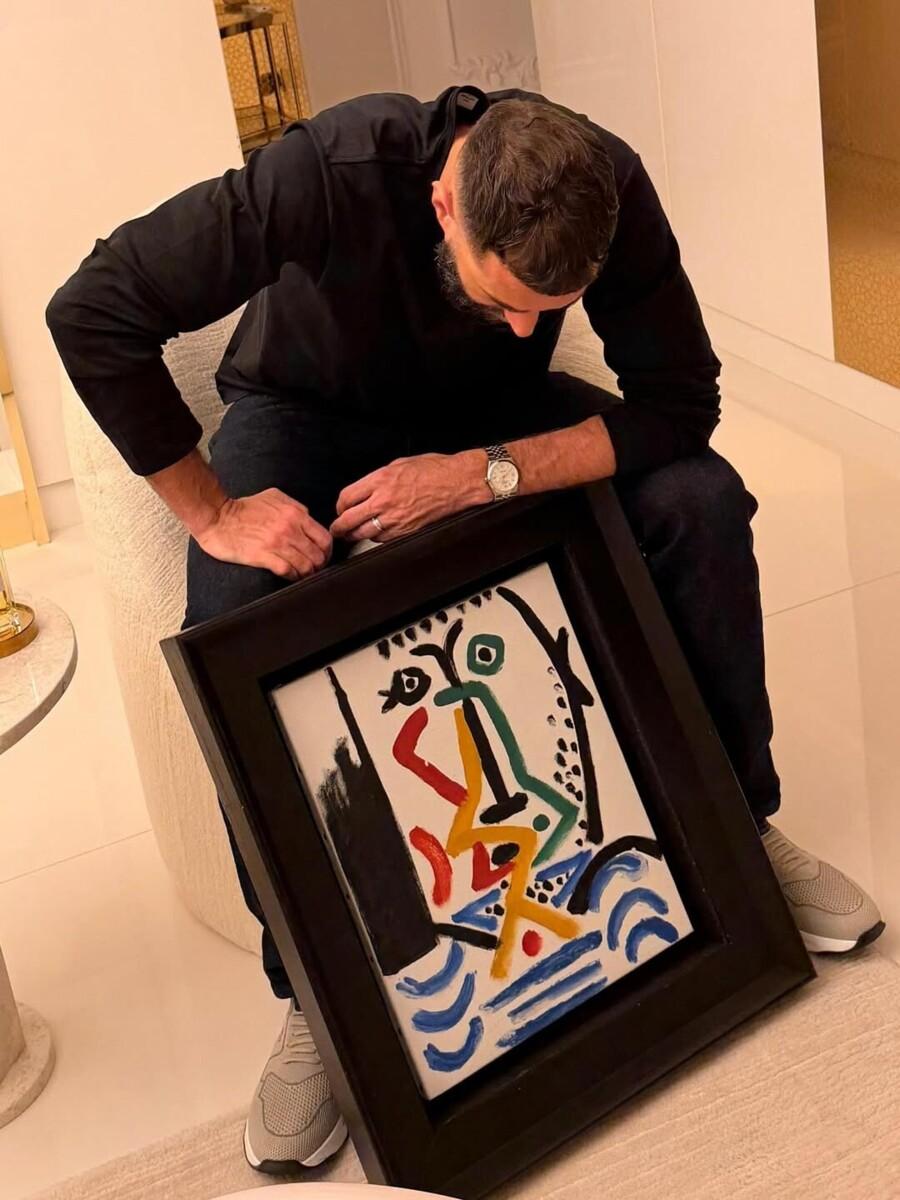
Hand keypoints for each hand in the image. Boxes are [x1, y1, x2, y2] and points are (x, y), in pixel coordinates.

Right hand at [195, 488, 332, 579]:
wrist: (217, 517)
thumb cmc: (244, 508)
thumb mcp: (275, 497)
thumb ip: (296, 507)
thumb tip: (309, 519)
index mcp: (295, 514)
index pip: (324, 538)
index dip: (327, 551)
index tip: (323, 556)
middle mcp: (289, 529)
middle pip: (318, 555)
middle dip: (319, 565)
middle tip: (314, 569)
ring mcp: (276, 544)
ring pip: (306, 566)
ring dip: (307, 574)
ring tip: (302, 575)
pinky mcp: (263, 557)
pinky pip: (288, 572)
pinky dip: (293, 577)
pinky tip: (290, 576)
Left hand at [331, 450, 487, 542]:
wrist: (458, 482)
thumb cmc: (434, 470)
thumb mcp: (399, 464)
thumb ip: (378, 479)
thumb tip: (365, 489)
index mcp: (380, 480)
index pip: (346, 498)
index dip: (339, 507)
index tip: (340, 510)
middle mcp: (384, 500)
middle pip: (349, 520)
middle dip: (339, 527)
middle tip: (337, 529)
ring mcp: (395, 518)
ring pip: (363, 533)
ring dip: (355, 535)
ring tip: (351, 535)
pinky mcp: (406, 531)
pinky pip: (382, 539)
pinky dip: (376, 538)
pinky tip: (376, 534)